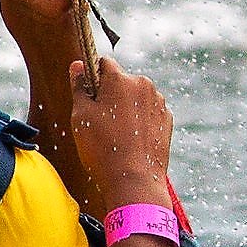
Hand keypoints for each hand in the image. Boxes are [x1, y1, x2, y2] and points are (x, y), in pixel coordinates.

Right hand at [68, 56, 173, 206]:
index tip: (88, 97)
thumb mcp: (81, 116)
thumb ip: (79, 86)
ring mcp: (159, 102)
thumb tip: (78, 65)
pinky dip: (139, 121)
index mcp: (121, 79)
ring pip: (136, 97)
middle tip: (100, 122)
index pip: (103, 63)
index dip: (93, 78)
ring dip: (126, 108)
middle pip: (121, 81)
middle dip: (110, 95)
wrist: (134, 182)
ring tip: (116, 135)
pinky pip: (148, 112)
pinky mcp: (167, 120)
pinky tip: (131, 141)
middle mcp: (144, 85)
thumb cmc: (102, 149)